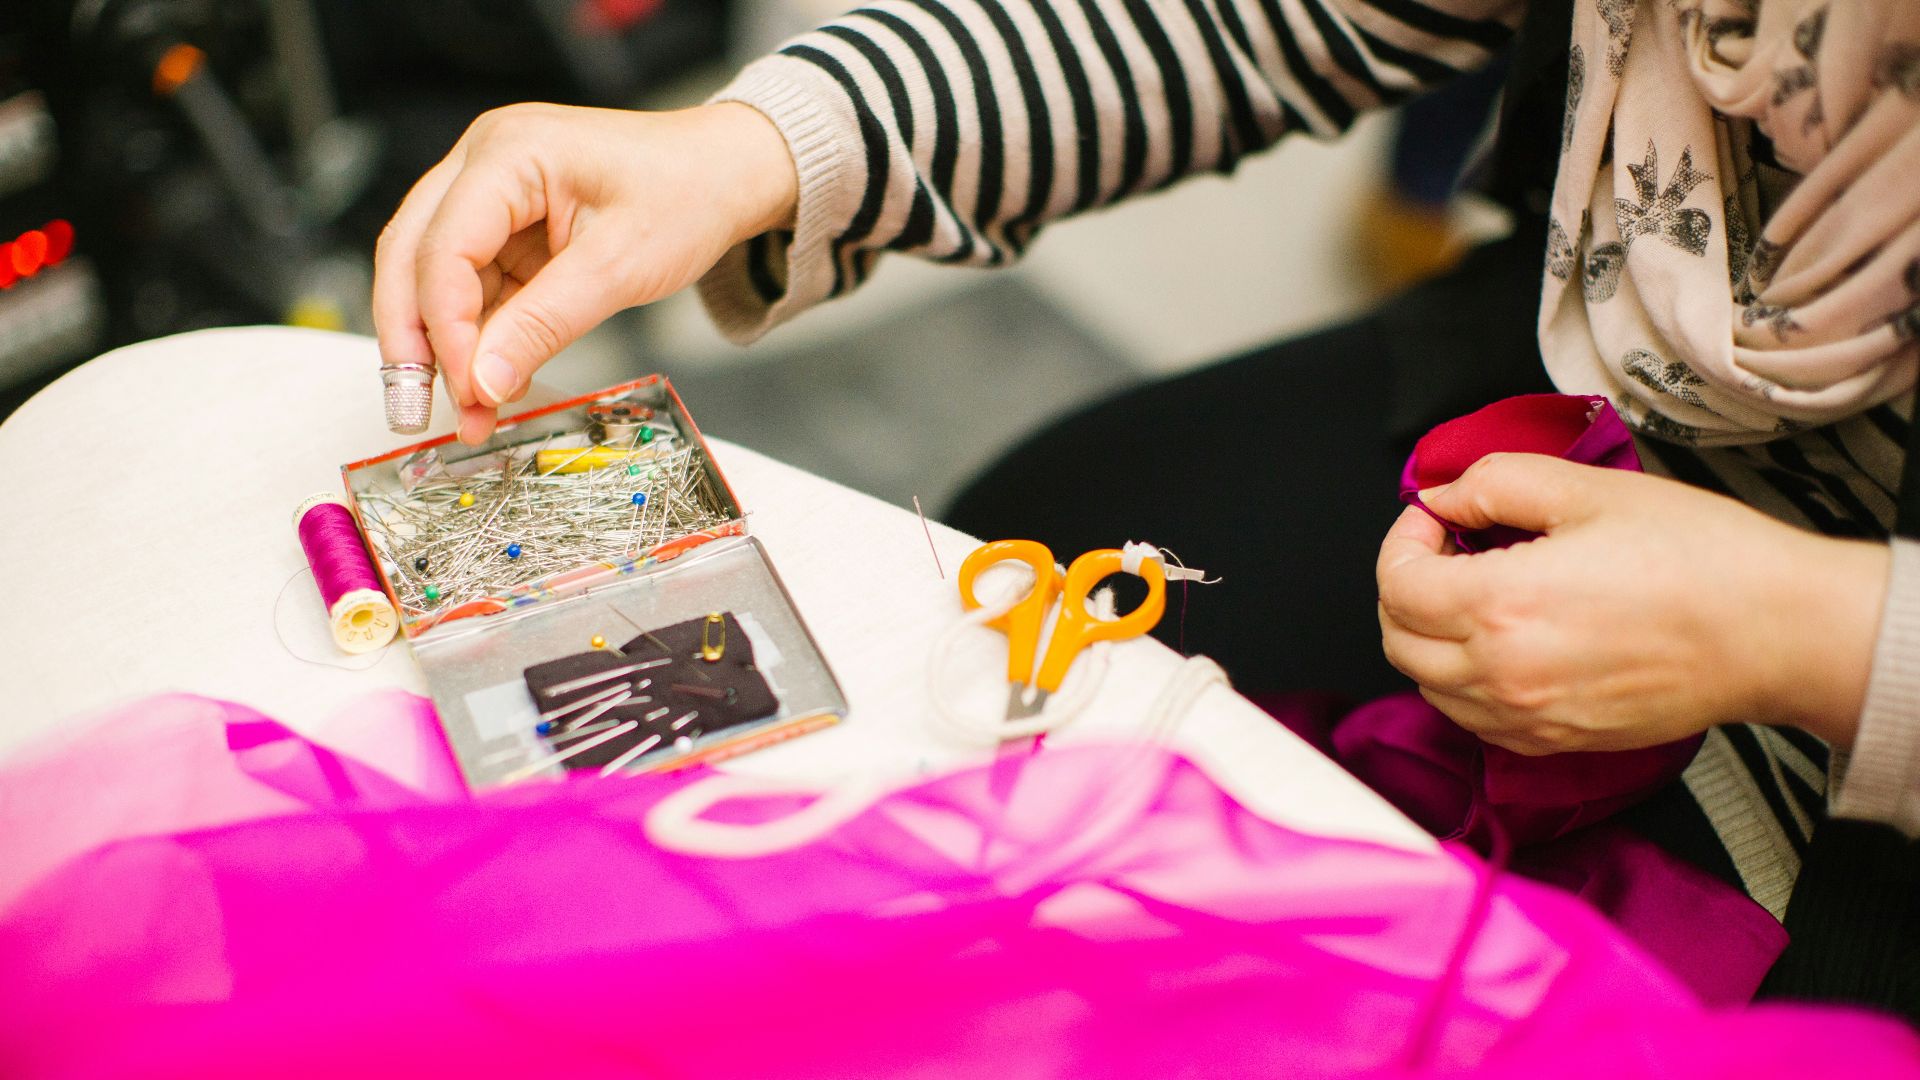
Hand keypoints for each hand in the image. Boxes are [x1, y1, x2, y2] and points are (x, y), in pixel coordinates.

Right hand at [374, 102, 797, 443]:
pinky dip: (475, 337)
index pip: (444, 248)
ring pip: (431, 276)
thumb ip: (544, 324)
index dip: (446, 327)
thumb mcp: (619, 267)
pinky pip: (471, 286)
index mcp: (508, 152)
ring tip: (468, 412)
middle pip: (411, 256)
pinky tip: (488, 383)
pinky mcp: (504, 228)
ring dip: (443, 347)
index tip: (468, 389)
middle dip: (412, 339)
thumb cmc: (685, 195)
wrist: (723, 174)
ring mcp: (489, 194)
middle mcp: (482, 163)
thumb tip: (482, 383)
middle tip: (414, 412)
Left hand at [1375, 452, 1889, 754]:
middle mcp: (1502, 674)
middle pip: (1397, 637)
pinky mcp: (1555, 742)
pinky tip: (1505, 641)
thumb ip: (1494, 485)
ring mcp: (1527, 717)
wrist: (1775, 632)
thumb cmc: (1699, 558)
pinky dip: (1465, 680)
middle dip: (1407, 585)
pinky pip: (1473, 718)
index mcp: (1500, 606)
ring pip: (1427, 683)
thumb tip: (1443, 497)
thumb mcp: (1587, 490)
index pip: (1395, 582)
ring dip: (1430, 635)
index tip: (1436, 516)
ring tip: (1478, 591)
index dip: (1404, 537)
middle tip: (1449, 548)